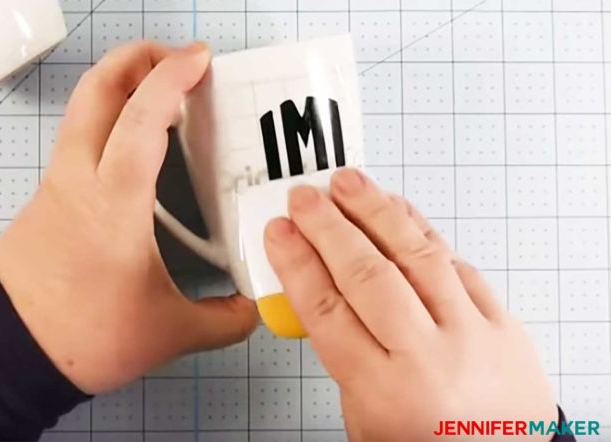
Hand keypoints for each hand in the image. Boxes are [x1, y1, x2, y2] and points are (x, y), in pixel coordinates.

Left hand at [0, 42, 257, 393]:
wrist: (8, 352)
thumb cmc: (86, 335)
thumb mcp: (168, 332)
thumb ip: (222, 320)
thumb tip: (253, 309)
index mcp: (115, 201)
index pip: (142, 118)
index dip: (172, 78)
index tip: (200, 59)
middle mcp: (80, 177)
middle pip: (98, 90)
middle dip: (139, 59)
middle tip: (179, 60)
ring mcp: (57, 182)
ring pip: (83, 109)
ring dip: (121, 85)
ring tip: (162, 93)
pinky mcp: (47, 195)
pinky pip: (79, 137)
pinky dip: (109, 119)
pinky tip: (136, 146)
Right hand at [264, 168, 556, 440]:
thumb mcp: (361, 416)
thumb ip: (340, 353)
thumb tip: (316, 289)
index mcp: (383, 390)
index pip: (327, 310)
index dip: (297, 263)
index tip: (279, 234)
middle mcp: (429, 357)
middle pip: (367, 275)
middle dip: (328, 227)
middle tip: (304, 198)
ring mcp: (472, 335)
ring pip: (416, 255)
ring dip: (376, 211)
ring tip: (347, 183)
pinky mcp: (502, 322)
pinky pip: (456, 263)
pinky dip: (422, 231)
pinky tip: (397, 211)